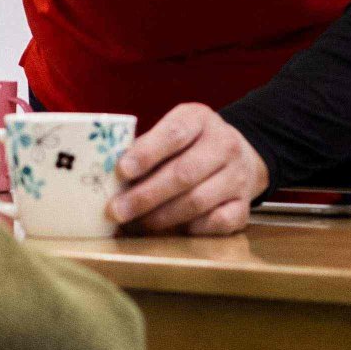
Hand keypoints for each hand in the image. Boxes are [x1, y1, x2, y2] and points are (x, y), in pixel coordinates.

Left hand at [110, 103, 264, 235]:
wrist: (240, 156)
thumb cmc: (190, 146)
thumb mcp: (170, 133)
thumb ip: (144, 149)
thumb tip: (107, 178)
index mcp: (199, 119)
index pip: (174, 134)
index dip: (146, 153)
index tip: (121, 171)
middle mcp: (224, 144)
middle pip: (183, 174)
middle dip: (145, 196)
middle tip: (116, 211)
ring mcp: (238, 176)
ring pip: (197, 202)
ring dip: (161, 217)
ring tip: (135, 223)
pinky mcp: (244, 205)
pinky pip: (218, 222)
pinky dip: (192, 229)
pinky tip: (172, 230)